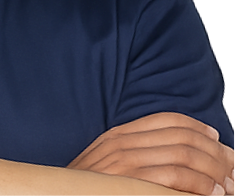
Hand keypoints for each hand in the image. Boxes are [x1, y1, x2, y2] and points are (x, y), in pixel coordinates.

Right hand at [68, 113, 234, 195]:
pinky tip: (213, 194)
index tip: (217, 138)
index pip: (166, 120)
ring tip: (229, 186)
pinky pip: (175, 177)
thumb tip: (171, 156)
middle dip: (215, 153)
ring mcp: (125, 163)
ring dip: (215, 171)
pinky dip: (200, 185)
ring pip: (184, 155)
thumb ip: (133, 155)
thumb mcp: (106, 165)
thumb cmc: (88, 189)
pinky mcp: (129, 182)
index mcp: (118, 136)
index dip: (197, 128)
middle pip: (181, 137)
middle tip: (234, 168)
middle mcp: (122, 143)